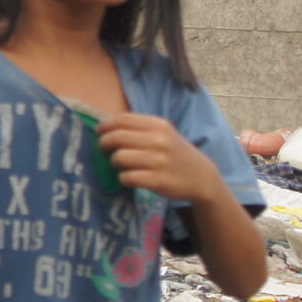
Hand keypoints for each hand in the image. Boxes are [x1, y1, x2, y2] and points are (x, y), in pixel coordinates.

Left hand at [98, 112, 226, 203]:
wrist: (201, 177)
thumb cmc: (175, 153)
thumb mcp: (163, 133)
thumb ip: (140, 129)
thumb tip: (106, 127)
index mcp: (159, 125)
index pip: (122, 120)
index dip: (105, 125)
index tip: (100, 131)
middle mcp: (159, 140)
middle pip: (117, 138)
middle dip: (105, 143)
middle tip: (104, 149)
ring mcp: (159, 161)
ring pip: (119, 158)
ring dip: (114, 162)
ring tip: (119, 164)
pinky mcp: (158, 181)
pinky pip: (127, 177)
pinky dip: (123, 178)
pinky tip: (128, 177)